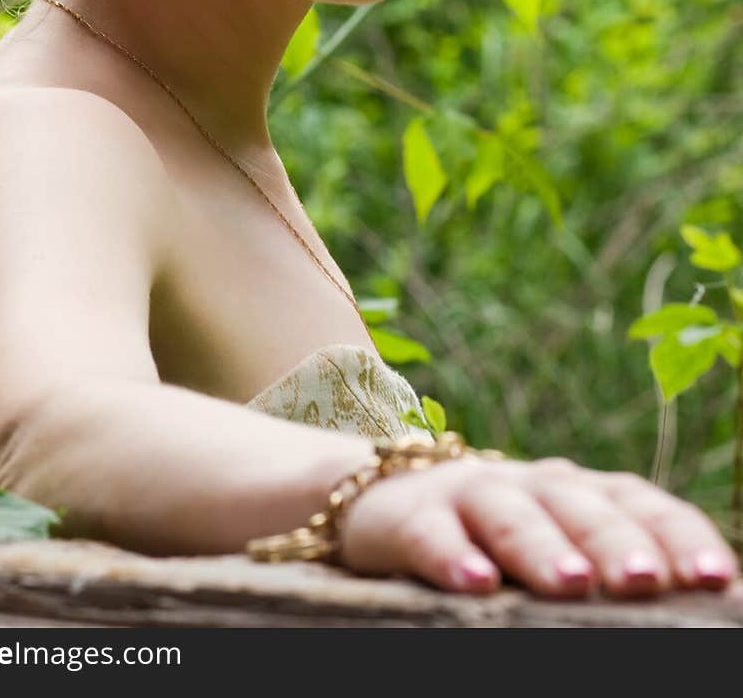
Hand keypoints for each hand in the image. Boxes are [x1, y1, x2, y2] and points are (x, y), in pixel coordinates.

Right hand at [338, 453, 739, 596]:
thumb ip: (610, 571)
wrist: (383, 502)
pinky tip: (473, 582)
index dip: (679, 535)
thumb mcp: (558, 551)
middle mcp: (532, 484)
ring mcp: (469, 493)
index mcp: (580, 493)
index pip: (639, 502)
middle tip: (646, 582)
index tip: (716, 580)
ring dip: (542, 546)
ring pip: (510, 513)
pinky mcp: (408, 514)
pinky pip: (430, 531)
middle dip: (616, 542)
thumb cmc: (495, 544)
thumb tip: (702, 610)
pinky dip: (451, 554)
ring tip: (572, 584)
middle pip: (581, 505)